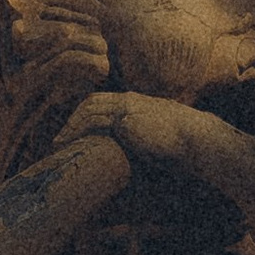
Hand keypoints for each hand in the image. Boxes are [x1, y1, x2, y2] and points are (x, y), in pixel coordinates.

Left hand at [64, 89, 212, 173]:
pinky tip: (66, 142)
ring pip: (89, 108)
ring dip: (71, 124)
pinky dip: (76, 130)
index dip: (88, 113)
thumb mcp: (160, 137)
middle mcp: (131, 101)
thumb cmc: (183, 143)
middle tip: (61, 134)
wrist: (196, 139)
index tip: (76, 129)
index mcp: (139, 103)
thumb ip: (145, 138)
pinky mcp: (125, 119)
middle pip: (92, 101)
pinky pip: (92, 120)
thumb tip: (140, 153)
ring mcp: (127, 107)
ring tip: (58, 141)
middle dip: (74, 117)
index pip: (105, 101)